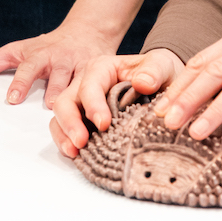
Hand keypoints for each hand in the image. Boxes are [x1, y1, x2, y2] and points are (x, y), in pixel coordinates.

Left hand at [0, 20, 119, 107]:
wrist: (89, 31)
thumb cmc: (48, 46)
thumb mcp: (20, 49)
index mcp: (40, 54)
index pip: (27, 68)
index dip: (20, 82)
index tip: (13, 98)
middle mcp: (62, 59)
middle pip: (58, 76)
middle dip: (54, 90)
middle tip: (51, 106)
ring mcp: (83, 65)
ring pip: (82, 84)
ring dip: (79, 99)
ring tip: (77, 117)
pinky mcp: (102, 72)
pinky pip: (102, 89)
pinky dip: (100, 101)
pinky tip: (101, 117)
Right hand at [49, 48, 184, 157]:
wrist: (160, 83)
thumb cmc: (158, 72)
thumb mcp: (162, 64)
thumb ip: (154, 70)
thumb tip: (142, 83)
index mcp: (102, 68)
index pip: (90, 85)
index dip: (94, 105)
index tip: (104, 124)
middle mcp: (85, 84)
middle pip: (66, 101)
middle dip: (70, 123)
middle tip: (81, 142)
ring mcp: (80, 103)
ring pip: (59, 117)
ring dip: (64, 135)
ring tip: (74, 152)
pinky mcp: (81, 120)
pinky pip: (64, 131)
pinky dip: (66, 142)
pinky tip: (76, 155)